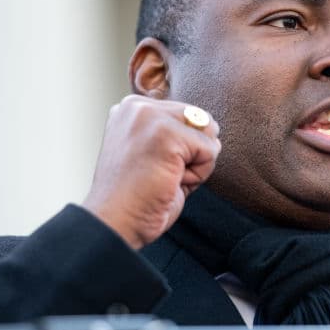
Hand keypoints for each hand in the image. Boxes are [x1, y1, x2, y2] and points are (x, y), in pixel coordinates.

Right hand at [82, 95, 221, 249]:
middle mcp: (138, 106)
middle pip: (202, 121)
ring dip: (195, 165)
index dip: (183, 149)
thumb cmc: (137, 197)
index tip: (152, 167)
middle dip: (192, 154)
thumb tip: (213, 126)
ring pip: (207, 134)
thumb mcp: (154, 153)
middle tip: (161, 175)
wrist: (116, 223)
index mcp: (133, 108)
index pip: (189, 116)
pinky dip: (198, 174)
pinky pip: (210, 150)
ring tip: (164, 178)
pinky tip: (169, 182)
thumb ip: (177, 133)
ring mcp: (150, 116)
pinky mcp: (165, 133)